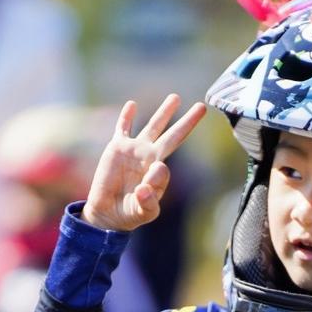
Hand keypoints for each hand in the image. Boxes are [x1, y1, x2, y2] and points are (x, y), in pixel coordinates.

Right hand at [82, 95, 205, 232]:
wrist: (109, 211)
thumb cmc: (130, 213)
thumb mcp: (143, 212)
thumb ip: (148, 201)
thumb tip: (144, 186)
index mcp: (159, 173)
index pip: (164, 169)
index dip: (155, 179)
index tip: (142, 191)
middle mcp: (150, 157)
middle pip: (173, 135)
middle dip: (187, 122)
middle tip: (202, 107)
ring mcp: (134, 150)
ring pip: (152, 126)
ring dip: (164, 112)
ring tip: (175, 98)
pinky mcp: (117, 148)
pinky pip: (122, 128)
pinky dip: (126, 117)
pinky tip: (132, 104)